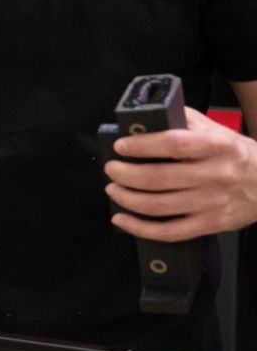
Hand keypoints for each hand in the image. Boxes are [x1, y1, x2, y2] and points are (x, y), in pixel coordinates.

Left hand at [107, 107, 256, 241]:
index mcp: (219, 147)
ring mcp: (213, 203)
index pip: (174, 143)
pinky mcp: (211, 224)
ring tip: (113, 189)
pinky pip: (170, 232)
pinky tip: (122, 219)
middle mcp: (217, 175)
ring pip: (159, 205)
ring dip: (127, 199)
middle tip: (111, 169)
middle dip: (125, 174)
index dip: (143, 145)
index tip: (121, 146)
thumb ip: (186, 121)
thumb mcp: (218, 131)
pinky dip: (140, 228)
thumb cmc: (238, 156)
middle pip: (159, 177)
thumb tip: (147, 118)